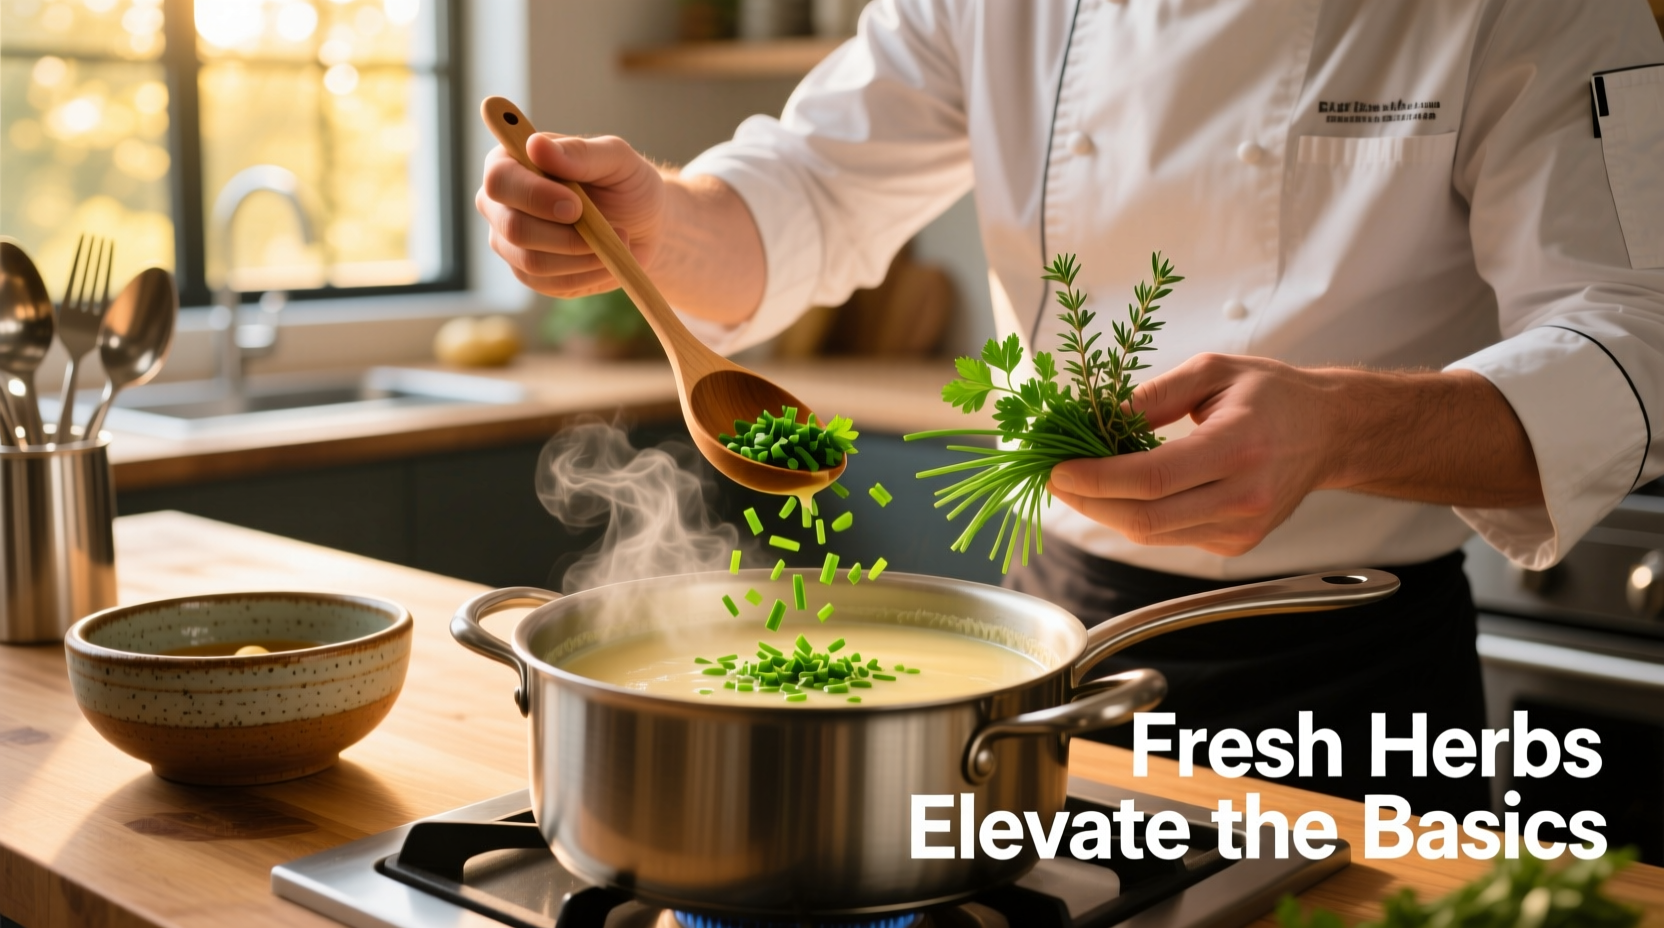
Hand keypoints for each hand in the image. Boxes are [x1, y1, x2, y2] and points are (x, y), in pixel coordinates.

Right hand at [476, 133, 666, 297]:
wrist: (646, 227)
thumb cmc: (627, 184)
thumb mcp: (617, 159)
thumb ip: (579, 152)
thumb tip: (535, 146)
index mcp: (512, 162)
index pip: (500, 180)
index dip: (534, 195)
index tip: (576, 206)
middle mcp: (500, 203)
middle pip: (513, 227)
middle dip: (567, 236)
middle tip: (613, 231)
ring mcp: (510, 242)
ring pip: (532, 262)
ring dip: (583, 257)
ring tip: (619, 242)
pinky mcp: (529, 274)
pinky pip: (550, 284)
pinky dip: (587, 275)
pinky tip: (608, 260)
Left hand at [1046, 354, 1542, 556]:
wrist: (1329, 433)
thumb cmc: (1271, 395)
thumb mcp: (1212, 372)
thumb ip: (1153, 396)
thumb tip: (1095, 417)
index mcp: (1240, 446)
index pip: (1153, 478)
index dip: (1097, 478)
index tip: (1057, 467)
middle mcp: (1244, 496)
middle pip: (1146, 519)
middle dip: (1089, 502)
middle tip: (1054, 479)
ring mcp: (1242, 528)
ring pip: (1152, 535)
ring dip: (1105, 512)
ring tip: (1077, 482)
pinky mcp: (1236, 543)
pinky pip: (1170, 537)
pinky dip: (1136, 516)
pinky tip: (1119, 492)